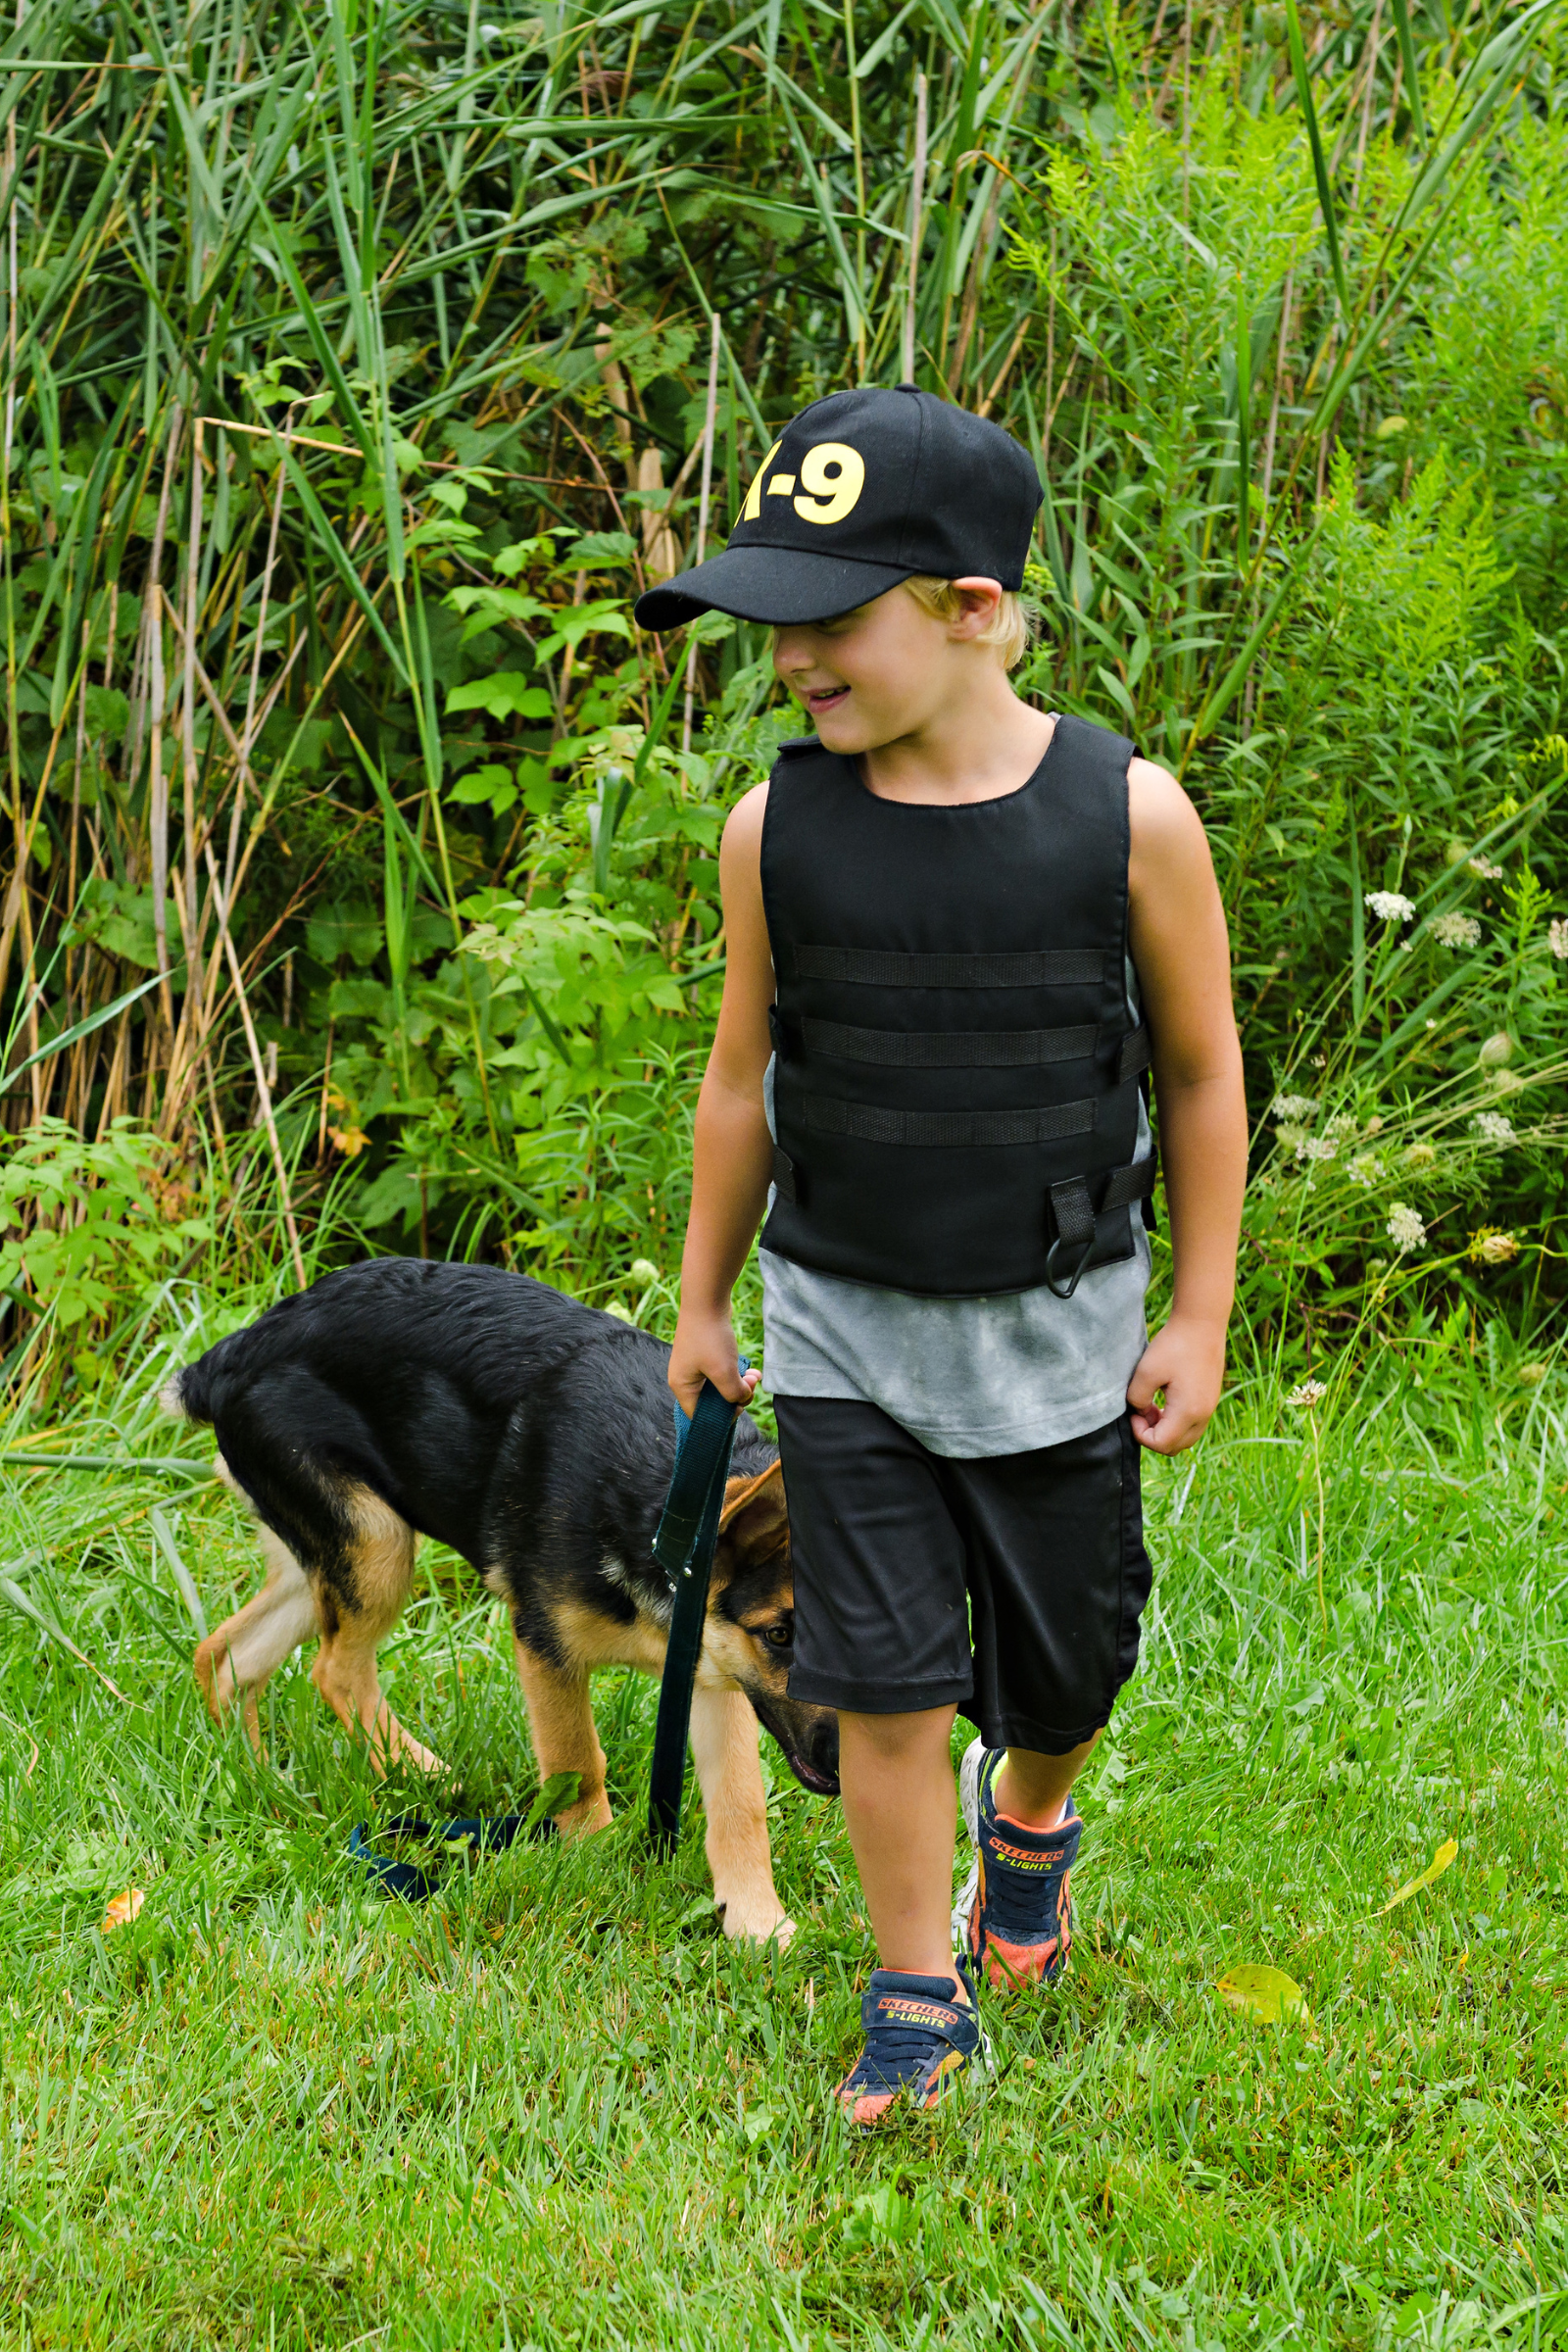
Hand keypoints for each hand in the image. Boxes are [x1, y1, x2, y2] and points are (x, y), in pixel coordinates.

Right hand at [667, 1307, 760, 1420]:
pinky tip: (752, 1370)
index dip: (721, 1417)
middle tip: (751, 1386)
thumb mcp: (724, 1372)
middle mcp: (685, 1378)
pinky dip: (737, 1372)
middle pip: (712, 1402)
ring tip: (755, 1376)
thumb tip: (742, 1399)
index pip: (699, 1415)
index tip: (739, 1407)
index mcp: (682, 1387)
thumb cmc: (710, 1338)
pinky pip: (722, 1372)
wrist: (707, 1299)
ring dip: (740, 1384)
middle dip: (735, 1397)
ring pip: (721, 1386)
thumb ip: (733, 1393)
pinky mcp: (705, 1354)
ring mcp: (695, 1365)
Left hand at [1126, 1314, 1225, 1454]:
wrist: (1202, 1324)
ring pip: (1185, 1438)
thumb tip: (1140, 1412)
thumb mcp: (1145, 1372)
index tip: (1133, 1412)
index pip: (1161, 1444)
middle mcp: (1203, 1415)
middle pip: (1175, 1447)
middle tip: (1140, 1412)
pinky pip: (1192, 1425)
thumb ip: (1137, 1399)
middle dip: (1152, 1436)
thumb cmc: (1174, 1345)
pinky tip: (1164, 1400)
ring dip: (1165, 1429)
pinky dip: (1176, 1421)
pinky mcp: (1210, 1399)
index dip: (1140, 1434)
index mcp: (1188, 1412)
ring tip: (1150, 1406)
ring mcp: (1210, 1408)